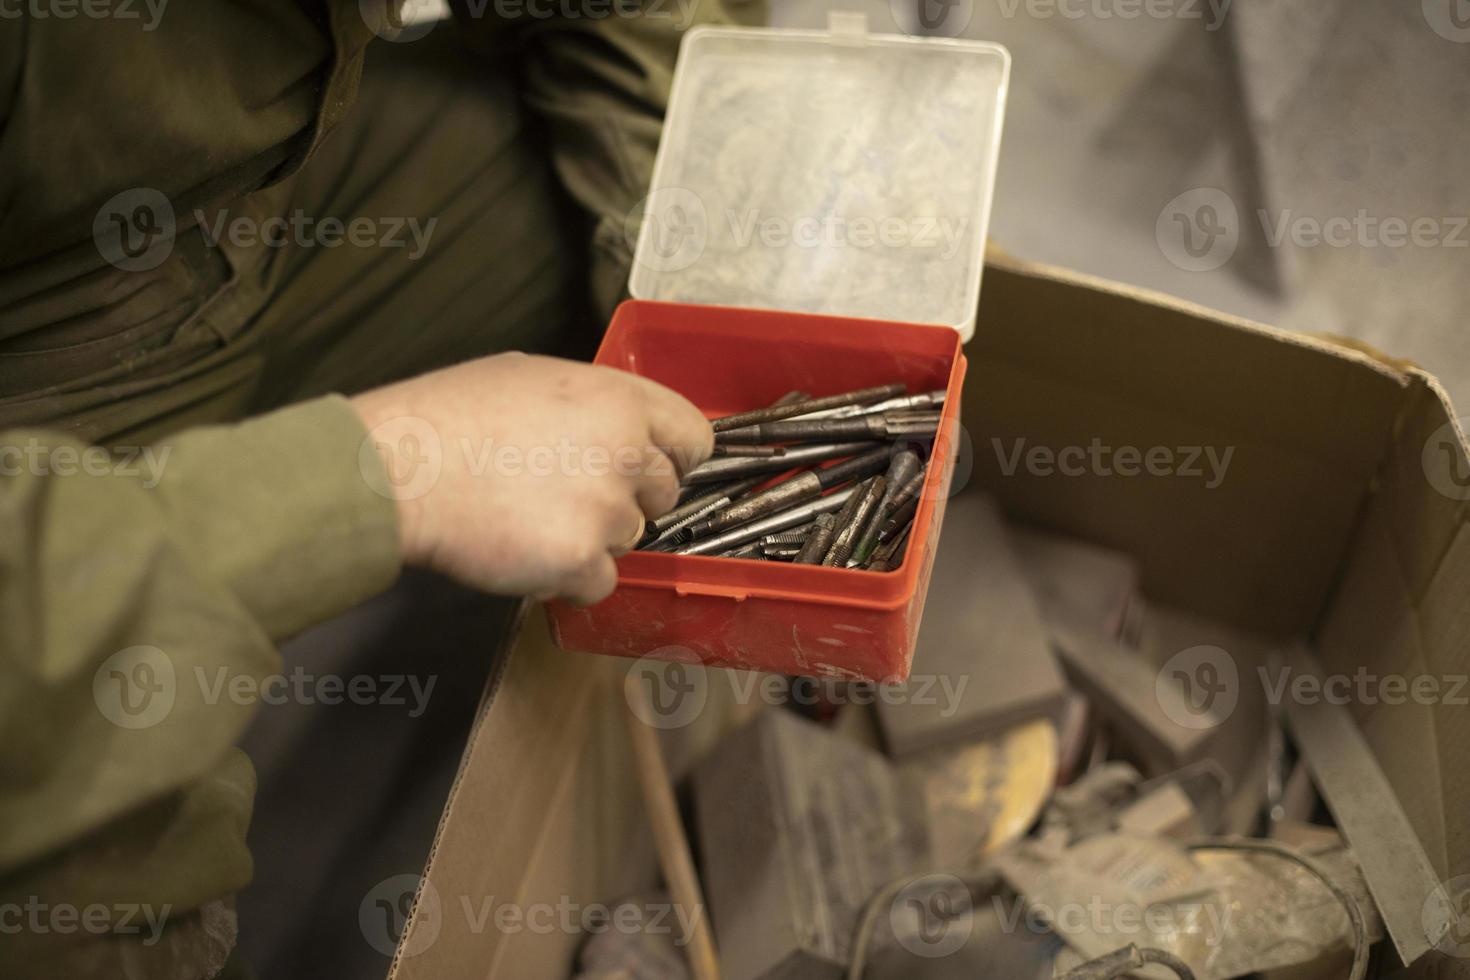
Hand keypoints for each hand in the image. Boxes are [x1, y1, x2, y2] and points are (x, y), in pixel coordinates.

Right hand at [352, 353, 711, 604]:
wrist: (401, 471)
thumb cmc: (449, 419)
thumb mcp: (530, 378)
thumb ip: (590, 404)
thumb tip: (611, 424)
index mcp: (619, 399)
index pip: (692, 435)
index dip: (674, 457)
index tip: (655, 469)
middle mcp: (627, 451)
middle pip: (663, 493)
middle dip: (625, 500)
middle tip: (568, 495)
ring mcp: (608, 509)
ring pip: (629, 539)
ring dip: (593, 539)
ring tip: (532, 518)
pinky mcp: (582, 560)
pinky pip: (599, 583)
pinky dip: (568, 578)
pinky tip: (526, 551)